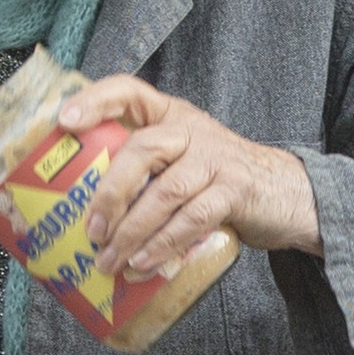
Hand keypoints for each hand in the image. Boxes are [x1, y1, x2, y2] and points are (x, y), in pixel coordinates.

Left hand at [63, 75, 319, 277]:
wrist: (288, 193)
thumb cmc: (219, 180)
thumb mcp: (182, 159)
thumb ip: (145, 171)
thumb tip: (83, 214)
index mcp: (171, 116)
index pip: (129, 91)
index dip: (96, 101)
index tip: (65, 121)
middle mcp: (192, 130)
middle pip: (143, 149)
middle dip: (110, 193)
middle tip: (92, 231)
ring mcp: (216, 159)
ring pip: (165, 191)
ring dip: (132, 231)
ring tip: (111, 260)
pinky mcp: (235, 191)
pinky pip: (193, 219)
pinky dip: (164, 245)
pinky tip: (144, 263)